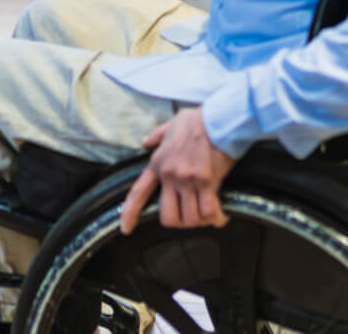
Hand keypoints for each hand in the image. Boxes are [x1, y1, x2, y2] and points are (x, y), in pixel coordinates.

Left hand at [118, 109, 233, 233]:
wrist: (217, 118)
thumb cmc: (196, 121)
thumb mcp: (169, 126)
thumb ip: (156, 136)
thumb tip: (145, 141)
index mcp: (157, 163)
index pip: (138, 192)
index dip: (130, 213)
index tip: (126, 229)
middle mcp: (170, 175)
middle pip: (168, 217)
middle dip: (180, 223)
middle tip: (191, 217)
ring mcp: (187, 180)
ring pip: (190, 219)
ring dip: (200, 221)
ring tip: (208, 213)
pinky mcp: (206, 181)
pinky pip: (209, 212)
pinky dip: (216, 219)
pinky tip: (221, 217)